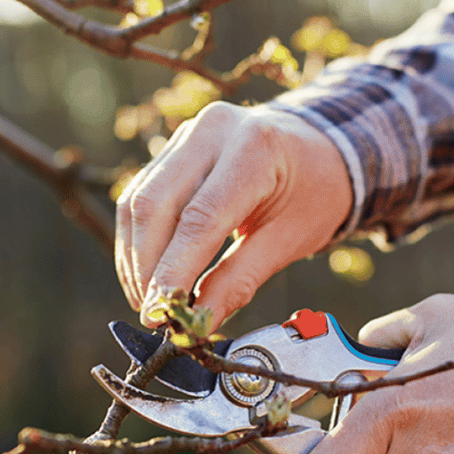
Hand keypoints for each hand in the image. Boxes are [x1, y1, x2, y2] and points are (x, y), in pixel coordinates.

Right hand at [115, 101, 351, 328]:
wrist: (318, 149)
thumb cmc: (313, 193)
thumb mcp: (289, 240)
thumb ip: (240, 280)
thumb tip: (198, 323)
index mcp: (255, 148)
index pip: (200, 217)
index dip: (173, 270)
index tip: (159, 313)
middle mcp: (214, 130)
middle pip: (156, 203)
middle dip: (147, 266)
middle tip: (152, 313)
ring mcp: (189, 134)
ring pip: (139, 200)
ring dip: (135, 257)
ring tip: (148, 300)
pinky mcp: (173, 147)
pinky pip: (141, 195)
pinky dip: (138, 240)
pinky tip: (147, 274)